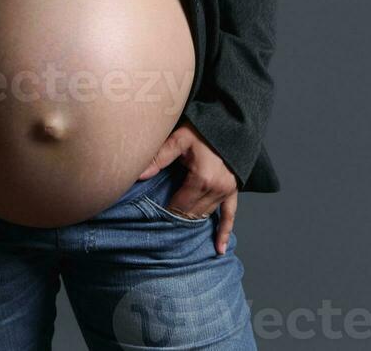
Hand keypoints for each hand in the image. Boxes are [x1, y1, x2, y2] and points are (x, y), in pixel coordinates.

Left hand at [136, 120, 238, 255]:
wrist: (228, 120)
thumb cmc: (203, 128)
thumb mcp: (179, 138)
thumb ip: (159, 157)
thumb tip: (137, 174)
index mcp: (201, 179)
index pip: (179, 206)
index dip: (165, 212)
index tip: (151, 217)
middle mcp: (216, 189)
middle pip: (191, 213)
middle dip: (175, 218)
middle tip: (158, 224)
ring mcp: (226, 191)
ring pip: (204, 214)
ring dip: (191, 221)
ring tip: (176, 233)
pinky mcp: (233, 190)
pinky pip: (230, 215)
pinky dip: (225, 232)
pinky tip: (219, 249)